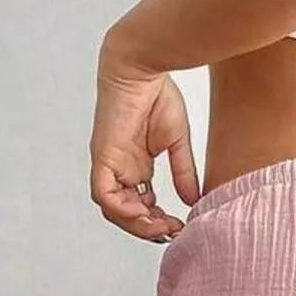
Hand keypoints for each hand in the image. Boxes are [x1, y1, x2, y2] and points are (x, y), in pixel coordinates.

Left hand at [90, 32, 200, 243]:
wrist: (141, 66)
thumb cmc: (157, 94)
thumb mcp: (176, 142)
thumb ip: (183, 173)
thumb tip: (192, 201)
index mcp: (135, 165)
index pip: (142, 205)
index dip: (158, 221)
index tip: (180, 225)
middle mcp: (120, 169)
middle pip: (127, 213)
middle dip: (149, 228)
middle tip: (172, 230)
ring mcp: (110, 164)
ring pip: (114, 210)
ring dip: (136, 224)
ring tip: (160, 226)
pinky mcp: (103, 157)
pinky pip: (104, 195)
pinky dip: (122, 210)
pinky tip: (144, 213)